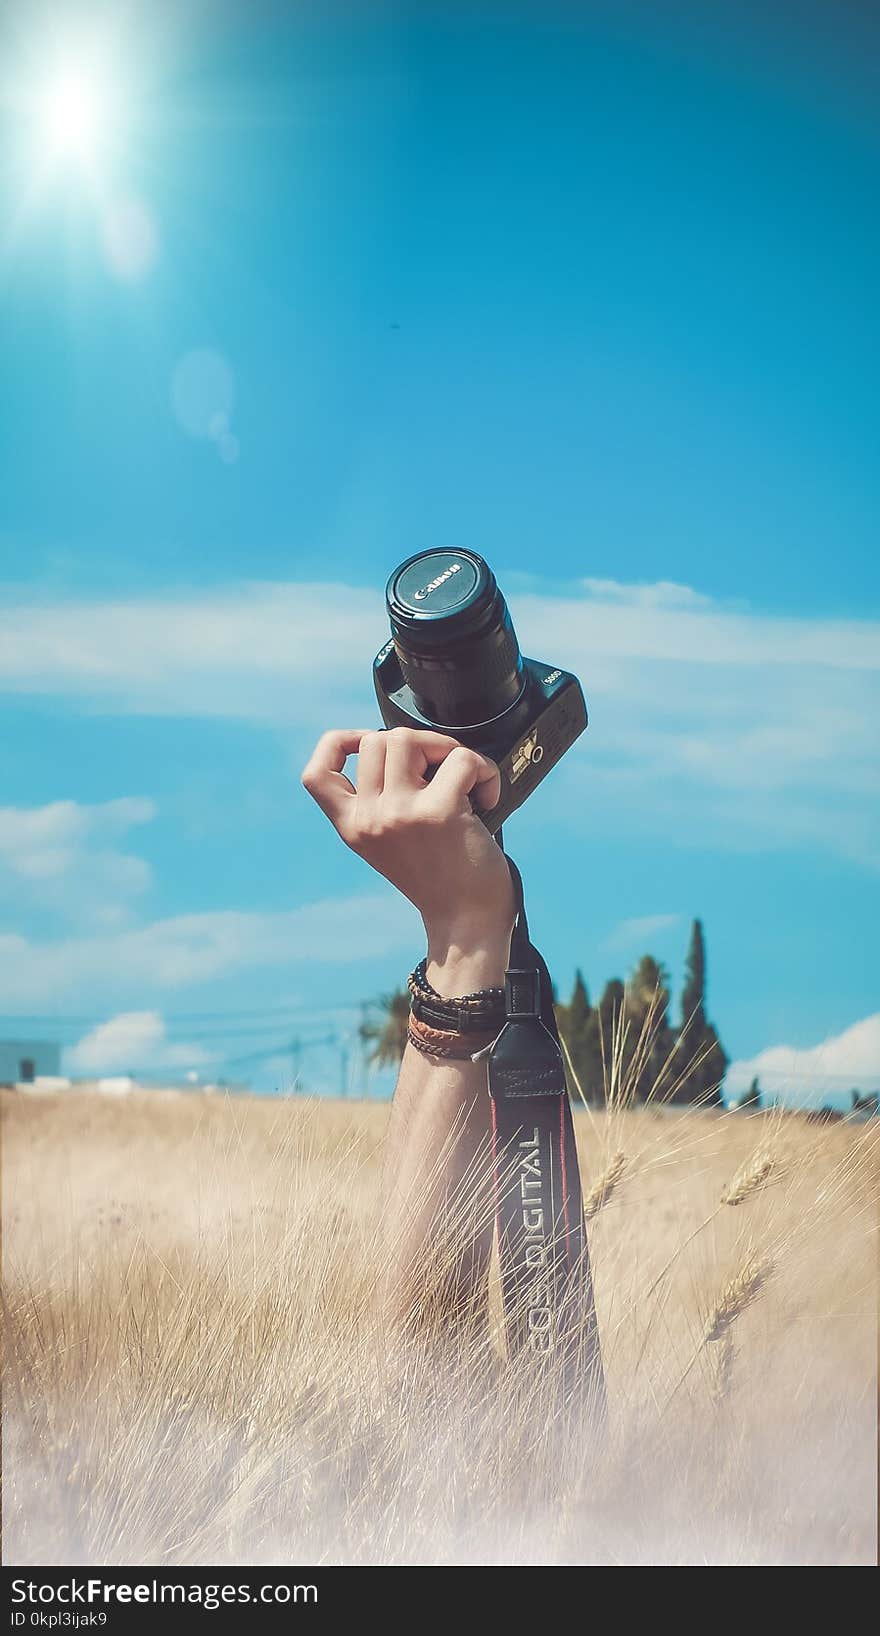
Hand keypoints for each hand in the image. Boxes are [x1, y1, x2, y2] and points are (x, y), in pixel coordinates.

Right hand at [301, 727, 514, 988]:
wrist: (466, 921)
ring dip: (446, 748)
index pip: (314, 774)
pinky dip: (483, 770)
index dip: (338, 743)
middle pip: (377, 740)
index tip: (368, 743)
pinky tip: (487, 797)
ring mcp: (401, 814)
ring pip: (409, 739)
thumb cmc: (439, 877)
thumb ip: (380, 801)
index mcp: (352, 827)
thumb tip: (404, 745)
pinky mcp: (440, 812)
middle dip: (417, 744)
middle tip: (441, 771)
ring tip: (463, 778)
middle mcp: (369, 819)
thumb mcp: (388, 842)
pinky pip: (461, 759)